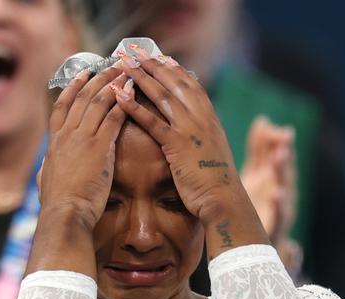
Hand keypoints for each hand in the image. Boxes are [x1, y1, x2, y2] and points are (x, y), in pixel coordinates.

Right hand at [39, 63, 128, 227]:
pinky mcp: (99, 147)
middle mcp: (66, 135)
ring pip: (97, 102)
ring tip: (125, 72)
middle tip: (112, 66)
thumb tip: (46, 165)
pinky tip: (131, 92)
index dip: (73, 88)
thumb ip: (47, 167)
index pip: (62, 106)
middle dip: (98, 79)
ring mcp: (82, 139)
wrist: (65, 212)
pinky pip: (112, 118)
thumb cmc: (57, 203)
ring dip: (112, 84)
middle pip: (82, 98)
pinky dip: (122, 102)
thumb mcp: (45, 179)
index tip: (83, 74)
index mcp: (54, 142)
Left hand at [112, 44, 246, 223]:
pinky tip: (120, 96)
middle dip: (154, 66)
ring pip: (162, 96)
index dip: (174, 70)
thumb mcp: (212, 151)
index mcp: (210, 117)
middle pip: (174, 83)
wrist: (224, 199)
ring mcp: (190, 129)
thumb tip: (194, 131)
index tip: (161, 57)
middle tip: (136, 53)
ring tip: (124, 65)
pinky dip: (134, 107)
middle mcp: (201, 117)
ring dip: (141, 78)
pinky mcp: (177, 145)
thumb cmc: (216, 181)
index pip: (191, 84)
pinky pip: (152, 121)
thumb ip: (203, 135)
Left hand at [240, 116, 296, 244]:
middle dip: (283, 150)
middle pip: (283, 167)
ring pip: (284, 186)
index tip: (266, 125)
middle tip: (282, 134)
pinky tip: (277, 193)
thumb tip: (263, 120)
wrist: (258, 244)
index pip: (276, 153)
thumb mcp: (256, 175)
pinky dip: (279, 203)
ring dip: (282, 170)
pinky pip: (279, 214)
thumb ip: (260, 149)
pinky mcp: (276, 226)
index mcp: (273, 176)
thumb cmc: (257, 205)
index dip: (273, 138)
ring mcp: (280, 207)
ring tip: (280, 155)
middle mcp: (280, 188)